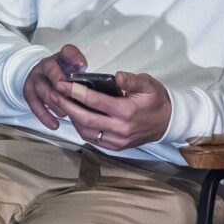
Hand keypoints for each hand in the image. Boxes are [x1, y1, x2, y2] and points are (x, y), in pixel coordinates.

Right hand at [24, 45, 87, 130]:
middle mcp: (46, 65)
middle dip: (62, 86)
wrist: (42, 75)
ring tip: (67, 114)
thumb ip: (86, 76)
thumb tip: (103, 89)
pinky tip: (54, 124)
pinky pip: (34, 104)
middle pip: (51, 72)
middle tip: (72, 98)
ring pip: (43, 90)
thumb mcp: (75, 69)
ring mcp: (35, 77)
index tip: (83, 66)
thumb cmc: (64, 74)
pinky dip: (45, 116)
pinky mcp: (28, 91)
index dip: (74, 58)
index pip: (68, 52)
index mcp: (61, 57)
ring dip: (55, 103)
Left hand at [59, 69, 173, 151]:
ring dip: (72, 119)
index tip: (61, 84)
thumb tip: (116, 76)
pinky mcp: (116, 147)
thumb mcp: (148, 84)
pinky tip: (76, 117)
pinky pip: (93, 139)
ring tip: (63, 104)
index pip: (95, 101)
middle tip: (54, 94)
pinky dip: (81, 128)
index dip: (75, 92)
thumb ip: (131, 80)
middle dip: (67, 105)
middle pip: (85, 119)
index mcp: (127, 111)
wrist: (168, 123)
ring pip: (86, 132)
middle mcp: (120, 129)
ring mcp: (117, 140)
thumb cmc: (156, 100)